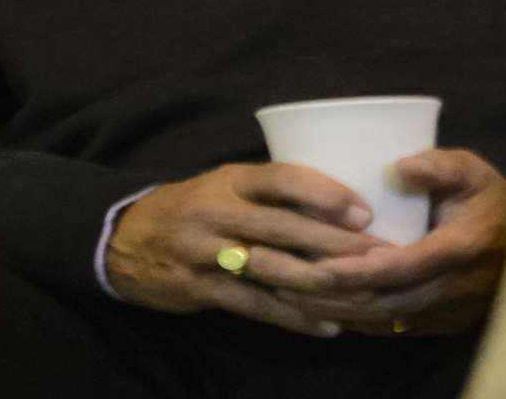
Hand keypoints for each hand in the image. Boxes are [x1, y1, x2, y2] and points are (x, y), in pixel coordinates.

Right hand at [106, 162, 391, 336]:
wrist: (125, 239)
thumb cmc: (194, 208)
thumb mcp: (224, 186)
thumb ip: (270, 192)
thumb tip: (343, 200)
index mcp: (229, 180)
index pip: (280, 179)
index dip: (323, 194)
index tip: (363, 212)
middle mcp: (216, 212)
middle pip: (281, 227)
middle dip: (334, 243)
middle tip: (379, 256)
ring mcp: (204, 252)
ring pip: (269, 269)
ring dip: (320, 283)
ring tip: (362, 294)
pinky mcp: (198, 288)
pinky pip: (253, 305)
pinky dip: (292, 317)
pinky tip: (328, 326)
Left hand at [274, 149, 505, 337]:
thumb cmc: (490, 199)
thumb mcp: (472, 170)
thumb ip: (438, 165)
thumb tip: (399, 164)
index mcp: (458, 249)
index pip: (399, 268)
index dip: (354, 271)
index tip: (311, 264)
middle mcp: (450, 290)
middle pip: (378, 303)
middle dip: (323, 294)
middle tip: (275, 274)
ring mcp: (444, 314)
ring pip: (377, 322)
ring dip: (329, 310)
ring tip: (280, 292)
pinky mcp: (437, 325)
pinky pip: (387, 328)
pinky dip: (350, 318)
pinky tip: (315, 306)